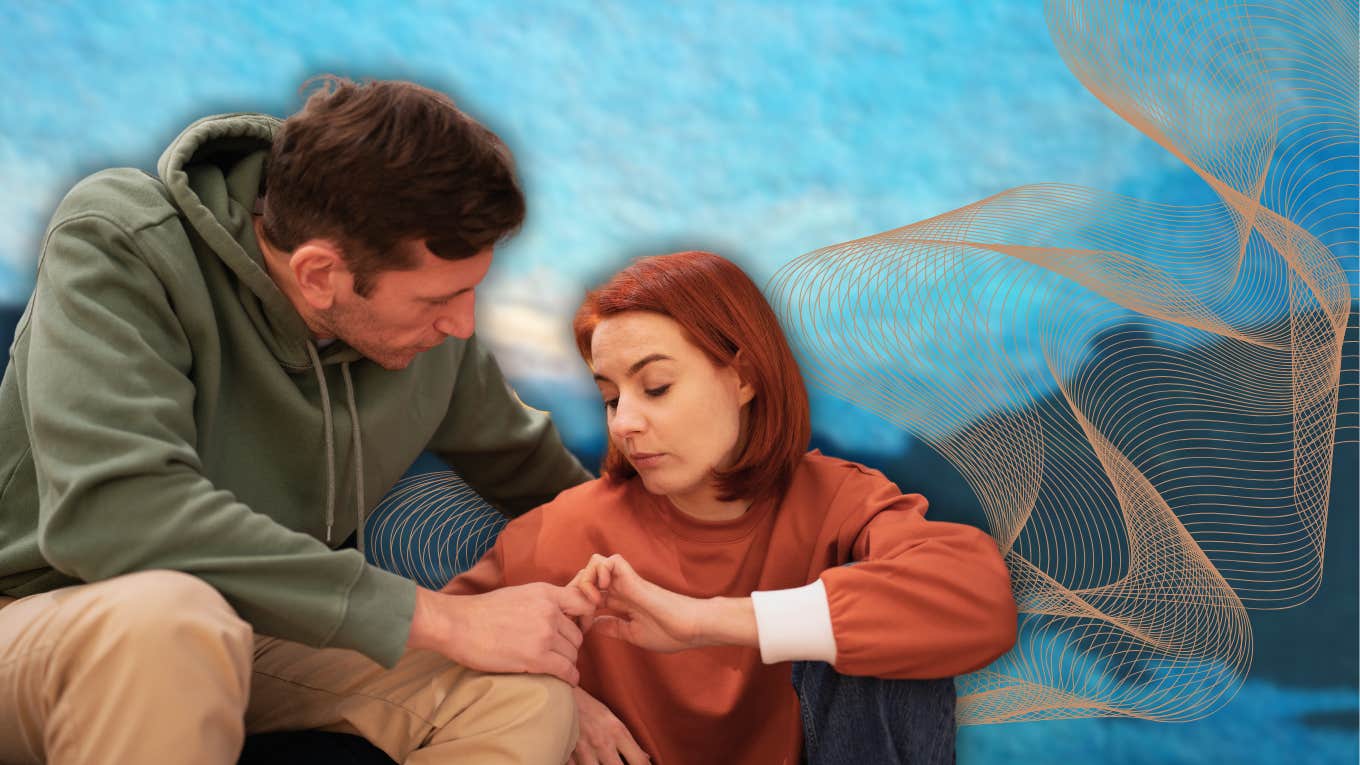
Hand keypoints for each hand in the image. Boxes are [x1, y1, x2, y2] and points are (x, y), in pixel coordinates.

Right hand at [407, 584, 593, 684]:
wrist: (458, 624)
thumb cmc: (483, 611)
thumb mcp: (519, 594)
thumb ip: (542, 602)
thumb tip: (560, 613)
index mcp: (545, 593)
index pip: (583, 603)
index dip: (584, 619)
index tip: (577, 628)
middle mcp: (550, 612)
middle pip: (577, 635)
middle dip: (570, 646)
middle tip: (559, 653)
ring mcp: (544, 634)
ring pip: (572, 654)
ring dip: (567, 662)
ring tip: (557, 667)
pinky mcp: (536, 658)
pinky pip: (566, 670)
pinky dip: (570, 677)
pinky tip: (567, 680)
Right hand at [568, 686, 650, 764]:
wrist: (558, 694)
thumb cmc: (587, 706)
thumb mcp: (611, 718)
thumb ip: (627, 740)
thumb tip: (645, 757)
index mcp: (617, 732)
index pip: (639, 761)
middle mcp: (602, 744)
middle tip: (620, 764)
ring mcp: (584, 753)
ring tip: (603, 763)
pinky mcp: (567, 756)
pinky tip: (588, 762)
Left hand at [571, 554, 708, 652]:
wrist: (691, 628)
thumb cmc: (670, 633)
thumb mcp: (634, 634)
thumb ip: (615, 627)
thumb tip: (595, 624)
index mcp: (623, 601)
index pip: (591, 592)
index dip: (580, 604)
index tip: (579, 624)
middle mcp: (622, 588)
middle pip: (589, 574)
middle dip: (577, 590)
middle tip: (580, 611)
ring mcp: (627, 581)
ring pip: (596, 562)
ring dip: (587, 579)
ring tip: (593, 601)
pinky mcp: (634, 578)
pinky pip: (610, 561)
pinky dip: (600, 572)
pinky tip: (602, 593)